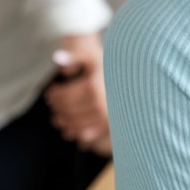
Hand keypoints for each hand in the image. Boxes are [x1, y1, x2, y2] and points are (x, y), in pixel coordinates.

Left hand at [45, 33, 111, 155]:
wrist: (139, 78)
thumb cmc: (114, 66)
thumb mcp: (95, 56)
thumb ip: (76, 55)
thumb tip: (56, 57)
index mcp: (92, 87)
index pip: (64, 96)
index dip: (54, 95)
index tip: (50, 92)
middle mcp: (99, 104)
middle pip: (69, 111)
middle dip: (57, 108)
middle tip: (53, 104)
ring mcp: (105, 117)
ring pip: (76, 124)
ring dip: (64, 122)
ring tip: (58, 117)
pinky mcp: (110, 126)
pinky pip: (87, 134)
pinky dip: (76, 133)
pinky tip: (69, 130)